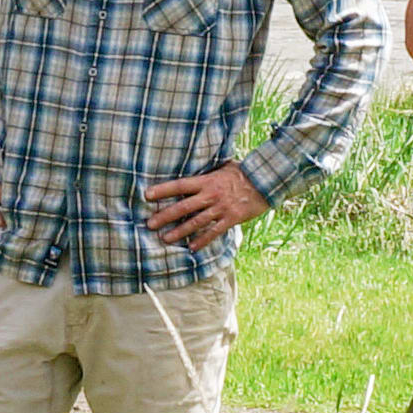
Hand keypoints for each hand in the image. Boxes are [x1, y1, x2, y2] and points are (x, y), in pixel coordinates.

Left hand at [142, 161, 264, 244]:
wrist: (265, 181)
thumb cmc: (242, 172)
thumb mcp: (223, 167)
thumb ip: (207, 171)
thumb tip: (193, 164)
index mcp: (206, 181)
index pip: (180, 185)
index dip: (163, 190)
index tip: (147, 195)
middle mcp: (210, 195)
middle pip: (183, 207)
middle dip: (165, 216)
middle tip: (149, 224)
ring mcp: (221, 208)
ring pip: (196, 222)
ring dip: (179, 232)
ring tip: (165, 239)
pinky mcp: (231, 218)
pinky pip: (214, 232)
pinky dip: (202, 240)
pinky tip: (192, 248)